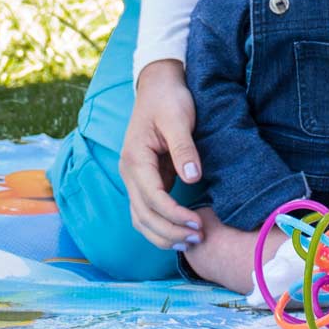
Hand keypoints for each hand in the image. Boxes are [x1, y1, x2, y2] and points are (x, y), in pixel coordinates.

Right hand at [117, 60, 203, 249]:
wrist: (158, 86)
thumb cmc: (169, 100)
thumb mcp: (179, 119)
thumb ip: (184, 149)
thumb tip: (192, 178)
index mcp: (135, 158)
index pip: (152, 198)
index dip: (174, 216)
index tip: (197, 224)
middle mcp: (129, 172)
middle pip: (143, 215)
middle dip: (170, 232)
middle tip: (199, 238)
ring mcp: (134, 177)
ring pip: (141, 218)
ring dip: (163, 235)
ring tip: (190, 242)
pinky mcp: (145, 179)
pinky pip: (147, 210)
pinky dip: (160, 225)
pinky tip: (179, 232)